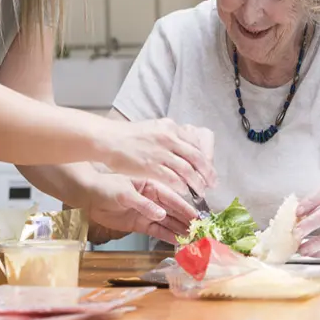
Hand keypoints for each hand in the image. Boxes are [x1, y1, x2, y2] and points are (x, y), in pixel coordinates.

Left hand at [84, 172, 197, 245]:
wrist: (88, 196)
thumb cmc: (105, 186)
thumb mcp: (125, 193)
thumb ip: (143, 204)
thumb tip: (161, 214)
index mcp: (151, 185)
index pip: (171, 197)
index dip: (185, 207)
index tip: (197, 216)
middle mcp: (152, 198)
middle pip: (173, 210)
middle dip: (186, 221)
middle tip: (200, 231)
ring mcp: (146, 211)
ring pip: (167, 222)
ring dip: (179, 230)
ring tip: (193, 239)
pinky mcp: (139, 224)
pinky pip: (156, 230)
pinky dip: (167, 236)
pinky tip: (178, 241)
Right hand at [100, 118, 215, 197]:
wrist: (108, 139)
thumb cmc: (128, 136)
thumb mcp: (153, 128)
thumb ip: (169, 136)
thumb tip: (184, 146)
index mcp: (170, 127)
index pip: (195, 144)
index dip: (206, 159)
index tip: (210, 169)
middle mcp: (168, 138)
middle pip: (196, 157)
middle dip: (207, 173)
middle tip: (212, 184)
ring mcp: (160, 152)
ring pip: (187, 170)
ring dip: (196, 183)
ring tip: (200, 191)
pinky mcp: (151, 166)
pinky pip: (173, 178)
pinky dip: (181, 186)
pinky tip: (183, 191)